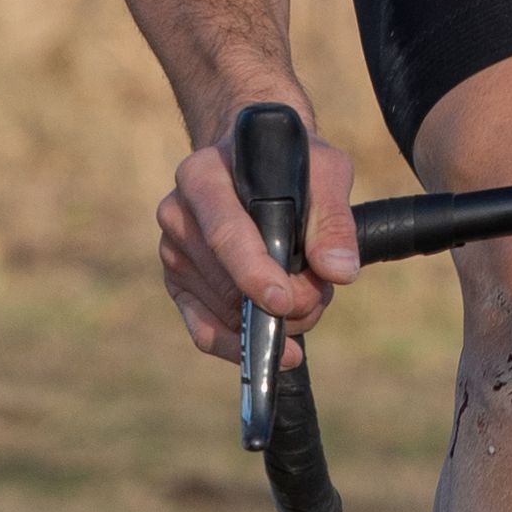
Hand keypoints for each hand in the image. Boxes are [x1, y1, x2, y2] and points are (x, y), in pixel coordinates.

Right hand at [157, 124, 359, 368]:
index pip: (225, 234)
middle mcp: (177, 213)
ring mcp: (173, 251)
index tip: (286, 302)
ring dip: (273, 320)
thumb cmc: (292, 162)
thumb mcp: (325, 170)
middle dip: (280, 304)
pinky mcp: (178, 282)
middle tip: (320, 297)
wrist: (256, 158)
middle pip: (226, 282)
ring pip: (223, 311)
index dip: (254, 272)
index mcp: (203, 176)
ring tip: (309, 299)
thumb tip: (338, 271)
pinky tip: (278, 352)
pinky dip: (241, 347)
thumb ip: (334, 219)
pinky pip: (204, 330)